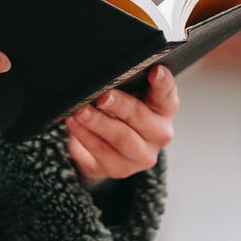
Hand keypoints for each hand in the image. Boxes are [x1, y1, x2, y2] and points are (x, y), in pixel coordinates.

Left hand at [67, 65, 177, 183]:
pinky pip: (102, 151)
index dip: (162, 82)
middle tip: (102, 96)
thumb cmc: (118, 115)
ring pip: (121, 136)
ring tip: (81, 111)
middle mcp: (160, 133)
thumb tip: (104, 76)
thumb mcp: (127, 97)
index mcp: (164, 109)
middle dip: (120, 104)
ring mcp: (143, 155)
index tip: (155, 71)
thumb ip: (126, 85)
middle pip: (140, 116)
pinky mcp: (122, 169)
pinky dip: (85, 136)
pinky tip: (74, 124)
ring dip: (98, 122)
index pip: (166, 93)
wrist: (106, 149)